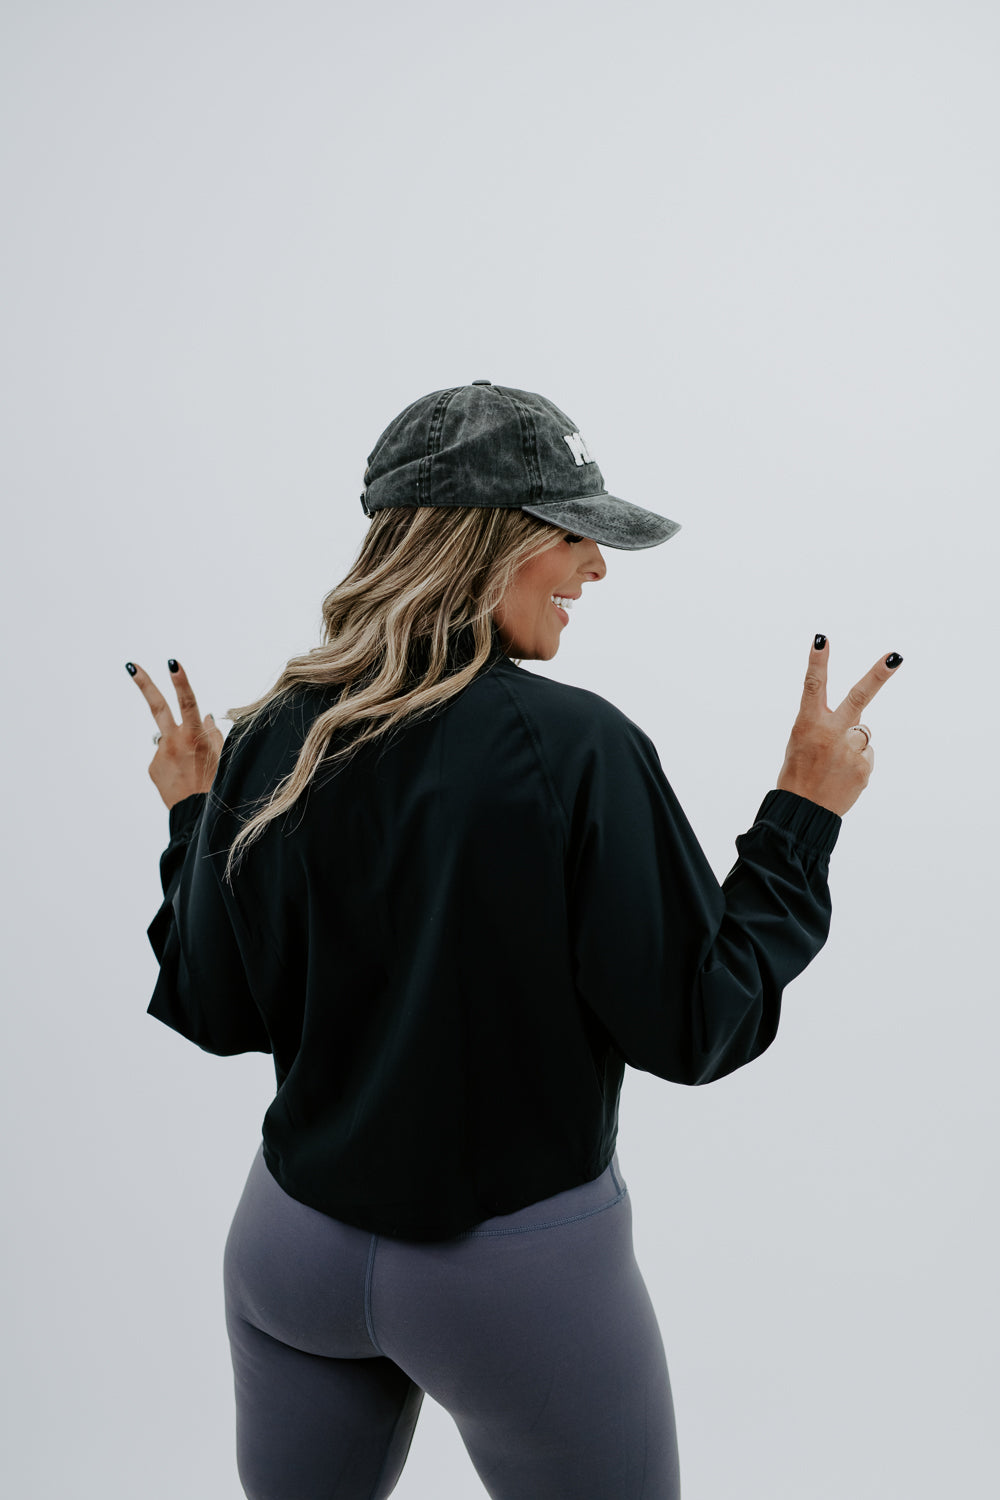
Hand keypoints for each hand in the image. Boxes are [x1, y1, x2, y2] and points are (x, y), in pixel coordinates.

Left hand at [127, 659, 223, 809]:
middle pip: (158, 706)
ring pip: (169, 740)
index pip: (188, 702)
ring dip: (178, 748)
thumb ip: (213, 733)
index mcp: (195, 736)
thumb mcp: (222, 756)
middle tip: (131, 665)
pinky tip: (182, 778)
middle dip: (145, 683)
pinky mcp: (153, 767)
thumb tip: (206, 717)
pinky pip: (164, 758)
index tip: (172, 662)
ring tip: (191, 771)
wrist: (198, 816)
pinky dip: (173, 764)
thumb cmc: (217, 784)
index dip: (181, 681)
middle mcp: (174, 742)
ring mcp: (160, 754)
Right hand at [776, 638, 902, 816]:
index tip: (821, 639)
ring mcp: (849, 751)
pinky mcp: (863, 768)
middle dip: (878, 675)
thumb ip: (827, 725)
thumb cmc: (798, 773)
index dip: (817, 661)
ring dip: (852, 744)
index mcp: (808, 724)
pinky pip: (866, 755)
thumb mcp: (801, 741)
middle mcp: (830, 733)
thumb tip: (859, 723)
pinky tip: (841, 775)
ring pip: (862, 733)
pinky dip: (856, 763)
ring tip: (834, 764)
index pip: (813, 686)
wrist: (803, 811)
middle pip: (858, 697)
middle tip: (896, 657)